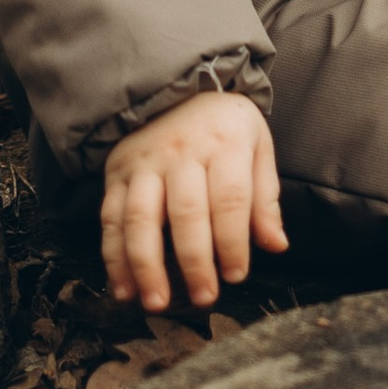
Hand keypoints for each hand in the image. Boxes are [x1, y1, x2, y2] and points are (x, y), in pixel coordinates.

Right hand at [101, 95, 285, 315]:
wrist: (175, 85)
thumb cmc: (223, 125)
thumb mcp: (256, 147)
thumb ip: (265, 198)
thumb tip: (276, 246)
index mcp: (224, 143)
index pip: (230, 200)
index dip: (232, 242)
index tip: (235, 276)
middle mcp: (181, 152)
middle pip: (186, 213)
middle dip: (194, 261)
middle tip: (204, 298)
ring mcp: (144, 163)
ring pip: (140, 218)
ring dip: (146, 266)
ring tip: (156, 303)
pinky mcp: (116, 172)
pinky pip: (110, 218)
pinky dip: (113, 258)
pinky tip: (123, 289)